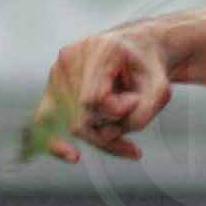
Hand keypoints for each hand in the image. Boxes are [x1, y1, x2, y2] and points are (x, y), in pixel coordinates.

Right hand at [19, 26, 173, 164]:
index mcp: (99, 49)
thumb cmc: (148, 69)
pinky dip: (58, 144)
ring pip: (69, 125)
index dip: (117, 112)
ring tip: (121, 125)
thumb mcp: (160, 89)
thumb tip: (109, 135)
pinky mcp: (51, 89)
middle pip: (81, 116)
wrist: (138, 51)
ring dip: (99, 133)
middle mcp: (70, 57)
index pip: (93, 98)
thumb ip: (145, 112)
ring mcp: (57, 72)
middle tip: (132, 110)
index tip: (135, 101)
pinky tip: (72, 156)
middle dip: (110, 126)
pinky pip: (45, 123)